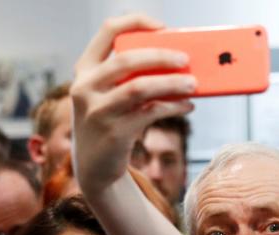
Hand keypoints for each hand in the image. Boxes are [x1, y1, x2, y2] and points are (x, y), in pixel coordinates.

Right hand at [71, 14, 195, 196]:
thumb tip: (176, 62)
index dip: (136, 23)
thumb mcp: (108, 95)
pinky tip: (187, 106)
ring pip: (139, 88)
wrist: (94, 168)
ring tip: (193, 84)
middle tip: (185, 58)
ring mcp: (97, 111)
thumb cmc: (109, 123)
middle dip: (160, 56)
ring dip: (171, 83)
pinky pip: (149, 113)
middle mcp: (85, 88)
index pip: (108, 31)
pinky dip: (173, 107)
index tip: (162, 28)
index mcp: (85, 69)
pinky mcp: (114, 133)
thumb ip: (129, 78)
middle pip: (126, 60)